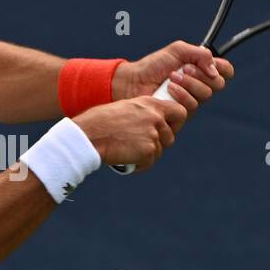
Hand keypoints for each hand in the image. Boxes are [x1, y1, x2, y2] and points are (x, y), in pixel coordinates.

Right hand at [73, 92, 190, 171]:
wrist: (89, 135)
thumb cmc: (100, 122)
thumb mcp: (125, 108)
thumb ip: (143, 113)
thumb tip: (152, 123)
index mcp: (150, 104)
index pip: (180, 112)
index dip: (175, 123)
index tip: (168, 129)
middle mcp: (155, 118)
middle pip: (170, 137)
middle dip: (158, 144)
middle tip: (140, 146)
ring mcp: (153, 135)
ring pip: (158, 151)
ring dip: (146, 155)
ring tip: (127, 152)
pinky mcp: (148, 151)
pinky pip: (149, 163)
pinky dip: (138, 165)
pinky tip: (126, 160)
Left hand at [112, 41, 233, 105]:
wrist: (133, 81)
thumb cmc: (153, 66)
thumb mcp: (177, 51)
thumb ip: (200, 54)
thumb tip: (214, 70)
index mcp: (201, 69)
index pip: (225, 71)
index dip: (223, 69)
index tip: (211, 66)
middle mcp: (199, 86)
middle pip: (217, 84)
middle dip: (201, 75)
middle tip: (184, 69)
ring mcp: (191, 100)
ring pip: (205, 95)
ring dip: (189, 84)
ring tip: (171, 78)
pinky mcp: (182, 113)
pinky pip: (192, 106)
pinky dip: (181, 95)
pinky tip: (169, 89)